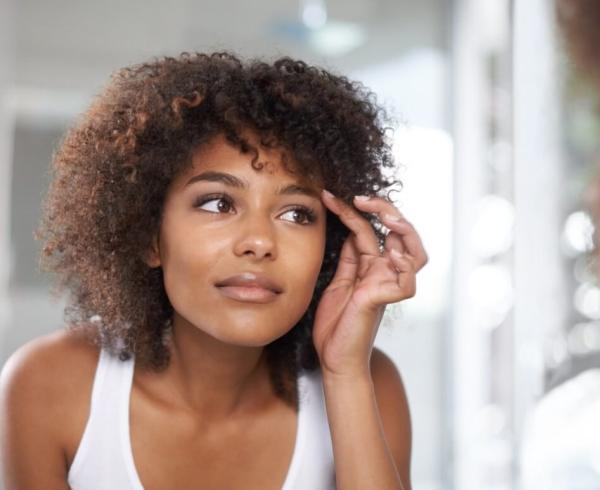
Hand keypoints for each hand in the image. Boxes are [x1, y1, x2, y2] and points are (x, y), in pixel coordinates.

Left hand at [312, 190, 427, 378]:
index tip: (329, 196)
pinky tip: (390, 254)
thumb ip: (349, 258)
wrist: (333, 358)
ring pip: (415, 253)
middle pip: (401, 234)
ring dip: (403, 231)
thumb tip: (351, 230)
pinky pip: (406, 282)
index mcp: (371, 266)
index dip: (353, 210)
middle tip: (362, 198)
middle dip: (386, 210)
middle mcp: (384, 273)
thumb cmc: (336, 324)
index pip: (369, 229)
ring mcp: (387, 286)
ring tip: (385, 217)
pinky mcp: (384, 301)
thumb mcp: (338, 281)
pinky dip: (404, 266)